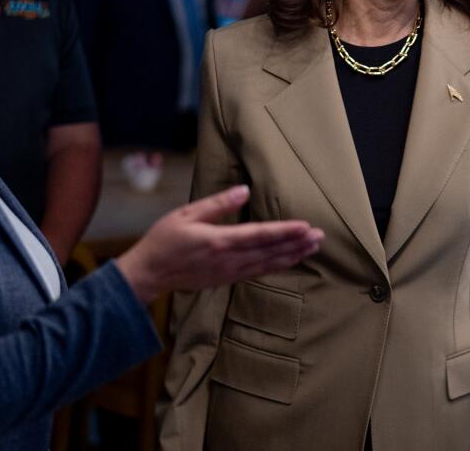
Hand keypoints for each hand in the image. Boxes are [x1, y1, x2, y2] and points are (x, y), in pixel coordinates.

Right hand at [115, 185, 323, 302]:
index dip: (285, 231)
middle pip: (270, 251)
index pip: (259, 235)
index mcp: (218, 241)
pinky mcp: (227, 279)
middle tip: (320, 236)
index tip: (305, 226)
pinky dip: (278, 266)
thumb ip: (217, 203)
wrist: (149, 274)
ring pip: (268, 264)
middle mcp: (228, 259)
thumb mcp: (186, 214)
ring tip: (313, 247)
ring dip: (293, 255)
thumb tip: (244, 190)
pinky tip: (291, 260)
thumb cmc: (164, 240)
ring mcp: (229, 272)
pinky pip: (258, 272)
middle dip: (297, 243)